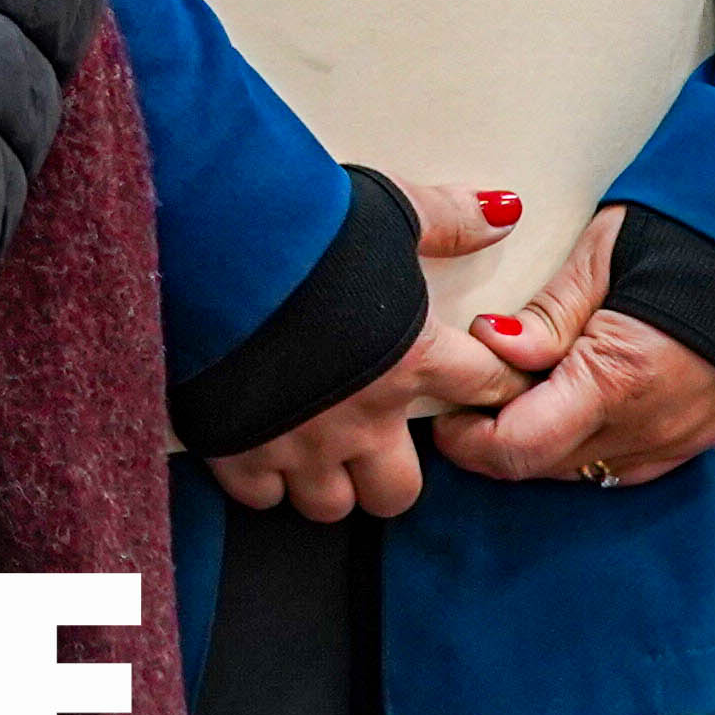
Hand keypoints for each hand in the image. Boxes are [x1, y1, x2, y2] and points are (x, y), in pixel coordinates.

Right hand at [205, 174, 528, 522]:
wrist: (211, 245)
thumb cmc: (304, 226)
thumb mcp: (388, 210)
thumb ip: (447, 219)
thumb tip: (503, 212)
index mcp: (410, 358)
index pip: (483, 389)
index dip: (495, 387)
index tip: (489, 387)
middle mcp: (361, 417)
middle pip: (398, 491)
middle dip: (390, 470)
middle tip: (374, 433)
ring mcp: (299, 443)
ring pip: (331, 504)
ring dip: (326, 479)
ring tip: (313, 442)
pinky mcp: (238, 451)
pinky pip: (262, 496)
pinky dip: (262, 478)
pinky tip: (259, 441)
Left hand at [435, 203, 714, 494]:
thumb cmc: (681, 243)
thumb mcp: (598, 258)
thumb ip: (546, 316)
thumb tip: (492, 347)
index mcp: (616, 378)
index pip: (517, 447)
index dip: (468, 441)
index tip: (447, 413)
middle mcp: (645, 426)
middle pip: (541, 467)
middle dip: (496, 442)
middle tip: (475, 397)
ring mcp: (673, 443)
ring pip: (577, 472)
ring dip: (541, 444)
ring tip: (527, 392)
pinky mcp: (691, 444)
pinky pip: (618, 467)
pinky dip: (584, 446)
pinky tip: (574, 405)